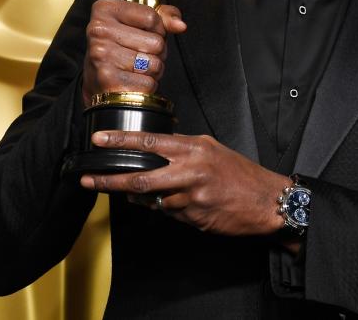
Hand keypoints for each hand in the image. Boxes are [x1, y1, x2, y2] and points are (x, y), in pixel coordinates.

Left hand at [79, 131, 289, 237]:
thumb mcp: (212, 150)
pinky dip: (168, 209)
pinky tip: (181, 204)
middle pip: (139, 178)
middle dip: (109, 180)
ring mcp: (191, 196)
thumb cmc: (241, 174)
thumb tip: (153, 154)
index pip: (149, 141)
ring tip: (151, 194)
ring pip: (153, 200)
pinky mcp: (194, 217)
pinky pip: (170, 213)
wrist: (267, 201)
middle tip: (90, 180)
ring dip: (145, 199)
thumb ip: (183, 151)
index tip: (98, 141)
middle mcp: (190, 170)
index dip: (120, 142)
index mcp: (194, 148)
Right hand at [82, 1, 186, 107]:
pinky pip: (148, 83)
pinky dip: (146, 86)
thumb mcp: (140, 23)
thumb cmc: (123, 47)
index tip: (143, 34)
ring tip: (136, 69)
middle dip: (157, 52)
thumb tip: (181, 26)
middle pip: (156, 42)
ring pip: (154, 64)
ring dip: (153, 70)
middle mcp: (99, 30)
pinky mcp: (107, 79)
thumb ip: (164, 17)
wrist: (98, 81)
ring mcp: (101, 54)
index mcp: (105, 9)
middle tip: (139, 55)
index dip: (157, 29)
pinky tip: (132, 82)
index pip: (152, 17)